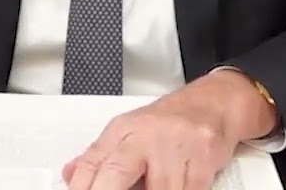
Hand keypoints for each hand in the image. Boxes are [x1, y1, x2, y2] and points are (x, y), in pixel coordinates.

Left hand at [62, 70, 276, 189]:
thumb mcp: (129, 131)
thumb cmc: (170, 121)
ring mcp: (176, 145)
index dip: (83, 187)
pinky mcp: (203, 157)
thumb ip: (99, 157)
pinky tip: (179, 182)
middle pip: (117, 173)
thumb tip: (70, 175)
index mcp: (123, 130)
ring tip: (156, 182)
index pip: (93, 163)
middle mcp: (147, 135)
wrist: (214, 104)